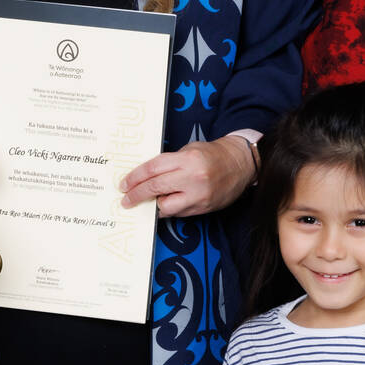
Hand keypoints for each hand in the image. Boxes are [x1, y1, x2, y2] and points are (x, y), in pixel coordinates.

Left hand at [118, 137, 254, 217]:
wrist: (240, 163)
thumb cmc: (212, 154)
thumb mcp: (188, 150)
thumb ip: (168, 164)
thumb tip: (145, 177)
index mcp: (187, 160)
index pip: (152, 169)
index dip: (135, 177)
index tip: (124, 184)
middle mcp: (193, 178)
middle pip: (155, 187)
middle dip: (137, 195)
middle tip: (126, 199)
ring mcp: (199, 195)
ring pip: (166, 207)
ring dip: (154, 205)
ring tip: (149, 201)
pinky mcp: (204, 208)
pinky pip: (179, 213)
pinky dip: (169, 209)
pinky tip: (166, 205)